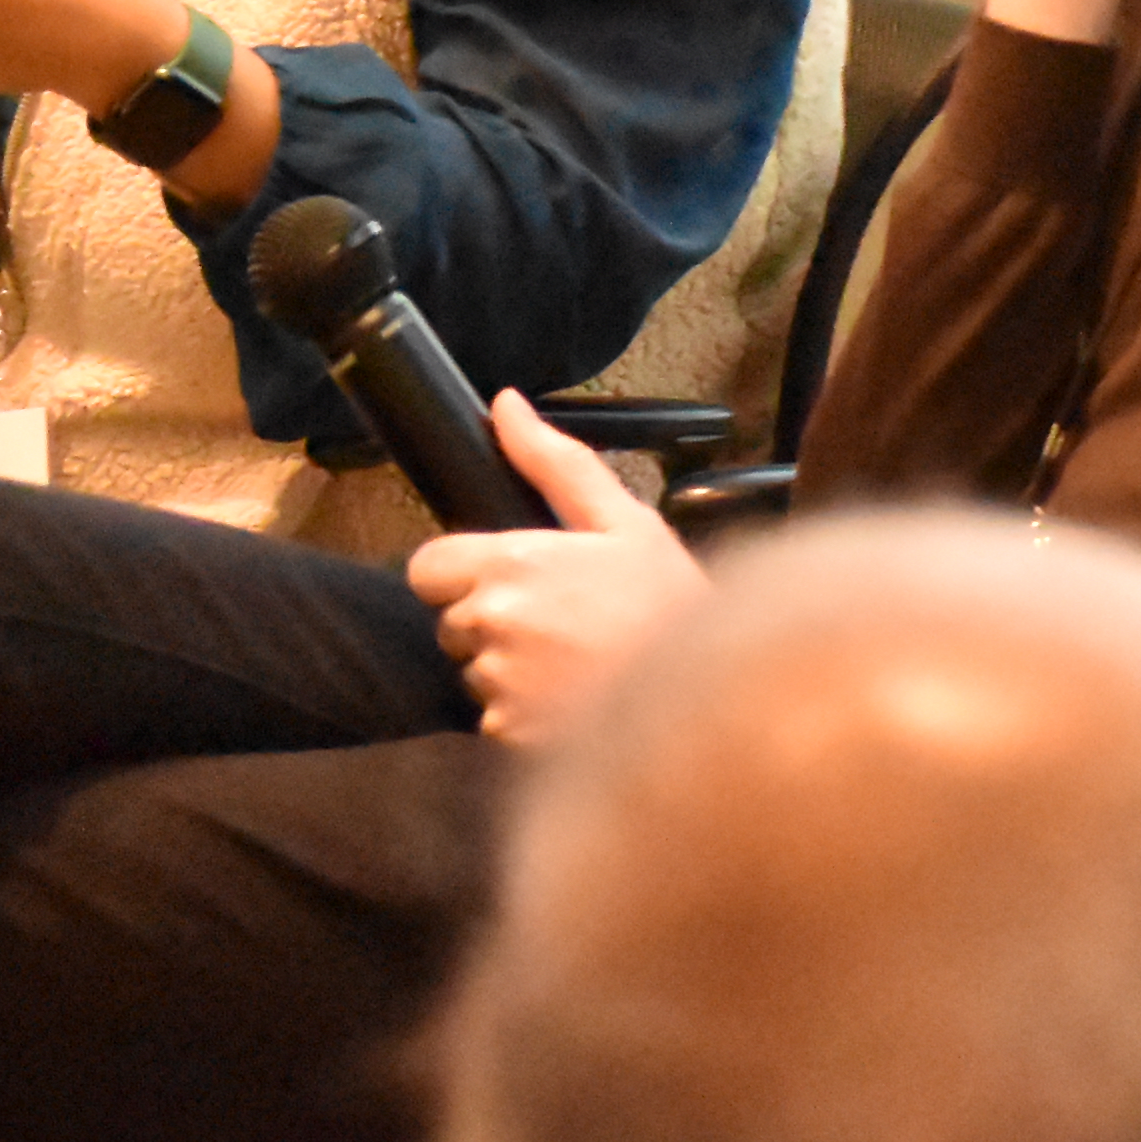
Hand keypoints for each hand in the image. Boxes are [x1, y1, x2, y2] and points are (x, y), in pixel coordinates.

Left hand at [403, 390, 710, 748]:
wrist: (712, 704)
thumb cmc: (673, 609)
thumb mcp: (626, 521)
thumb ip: (554, 461)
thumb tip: (505, 406)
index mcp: (511, 563)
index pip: (428, 567)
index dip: (462, 572)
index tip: (509, 580)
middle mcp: (492, 623)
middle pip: (451, 621)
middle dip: (490, 620)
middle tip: (561, 622)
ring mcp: (498, 683)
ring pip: (474, 671)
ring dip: (509, 669)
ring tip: (575, 663)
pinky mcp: (508, 735)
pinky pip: (494, 720)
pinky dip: (524, 715)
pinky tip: (573, 701)